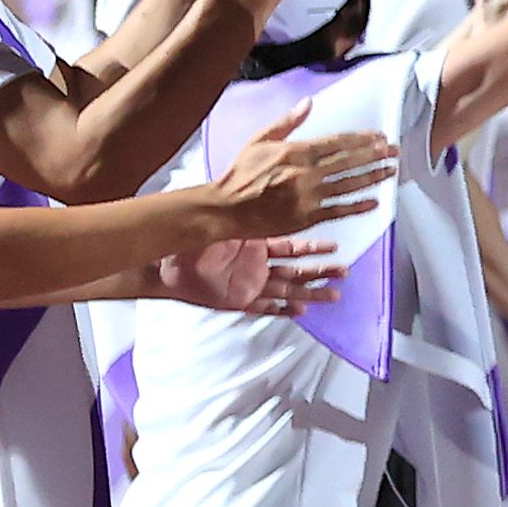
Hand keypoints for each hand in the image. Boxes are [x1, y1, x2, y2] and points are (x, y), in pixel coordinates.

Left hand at [161, 235, 346, 316]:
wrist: (163, 266)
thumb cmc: (188, 242)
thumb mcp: (218, 225)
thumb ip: (240, 217)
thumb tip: (255, 196)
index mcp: (254, 243)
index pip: (290, 245)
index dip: (313, 247)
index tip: (335, 246)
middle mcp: (256, 264)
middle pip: (296, 269)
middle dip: (320, 271)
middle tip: (344, 272)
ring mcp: (249, 283)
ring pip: (287, 289)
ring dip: (310, 292)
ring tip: (334, 295)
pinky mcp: (237, 301)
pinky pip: (265, 306)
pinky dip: (282, 309)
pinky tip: (300, 311)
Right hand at [201, 99, 396, 237]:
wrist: (225, 209)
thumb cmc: (240, 174)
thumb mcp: (260, 140)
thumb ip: (287, 122)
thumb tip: (308, 103)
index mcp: (296, 152)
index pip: (337, 142)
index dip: (361, 139)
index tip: (379, 136)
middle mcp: (306, 173)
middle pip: (348, 162)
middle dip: (375, 155)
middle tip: (395, 151)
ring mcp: (307, 197)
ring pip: (348, 185)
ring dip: (373, 177)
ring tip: (391, 171)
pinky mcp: (306, 218)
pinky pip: (338, 211)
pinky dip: (357, 206)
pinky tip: (374, 202)